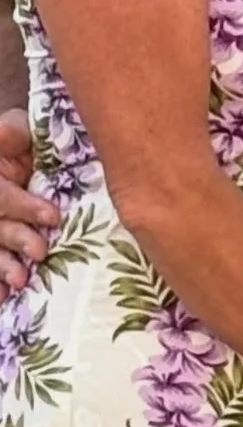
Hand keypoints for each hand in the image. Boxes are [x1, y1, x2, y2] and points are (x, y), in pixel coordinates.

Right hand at [0, 110, 58, 294]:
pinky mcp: (2, 239)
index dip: (23, 207)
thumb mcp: (18, 128)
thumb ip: (11, 133)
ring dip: (3, 266)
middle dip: (16, 239)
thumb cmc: (23, 138)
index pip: (1, 196)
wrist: (23, 149)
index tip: (53, 217)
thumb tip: (3, 133)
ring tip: (21, 280)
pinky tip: (4, 299)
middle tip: (40, 252)